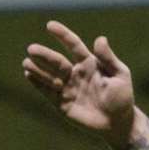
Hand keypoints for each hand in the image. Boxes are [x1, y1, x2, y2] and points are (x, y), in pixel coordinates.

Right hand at [23, 21, 138, 149]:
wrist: (118, 124)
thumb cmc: (122, 97)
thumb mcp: (120, 76)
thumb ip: (108, 59)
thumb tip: (100, 38)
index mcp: (89, 64)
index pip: (74, 46)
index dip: (63, 35)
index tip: (50, 25)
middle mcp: (75, 73)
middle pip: (57, 61)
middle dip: (44, 55)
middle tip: (32, 49)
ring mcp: (67, 88)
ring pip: (48, 75)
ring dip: (37, 68)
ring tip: (26, 62)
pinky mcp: (62, 103)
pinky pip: (47, 92)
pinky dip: (37, 83)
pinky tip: (28, 75)